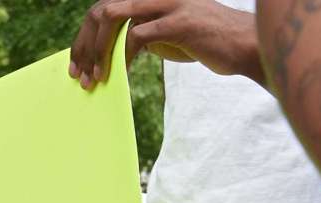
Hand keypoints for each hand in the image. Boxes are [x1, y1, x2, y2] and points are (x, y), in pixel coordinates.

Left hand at [68, 0, 262, 90]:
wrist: (244, 46)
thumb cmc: (205, 43)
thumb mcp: (165, 35)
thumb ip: (140, 35)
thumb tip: (110, 53)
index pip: (103, 10)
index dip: (84, 38)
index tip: (76, 65)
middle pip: (101, 11)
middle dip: (83, 45)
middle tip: (78, 75)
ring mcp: (166, 3)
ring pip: (112, 16)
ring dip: (97, 50)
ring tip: (93, 77)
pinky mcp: (178, 22)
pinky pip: (136, 37)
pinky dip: (121, 58)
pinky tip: (118, 76)